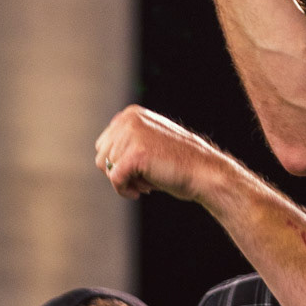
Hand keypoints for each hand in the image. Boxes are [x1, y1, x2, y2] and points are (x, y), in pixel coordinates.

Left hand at [96, 105, 225, 203]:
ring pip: (107, 169)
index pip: (104, 144)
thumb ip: (126, 142)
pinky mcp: (135, 154)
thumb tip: (101, 157)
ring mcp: (132, 135)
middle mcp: (129, 120)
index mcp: (130, 114)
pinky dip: (125, 191)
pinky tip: (144, 190)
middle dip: (119, 171)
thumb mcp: (149, 141)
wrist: (204, 170)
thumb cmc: (178, 161)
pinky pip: (115, 180)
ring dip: (125, 181)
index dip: (118, 162)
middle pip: (101, 156)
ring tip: (147, 180)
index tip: (139, 168)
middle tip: (143, 177)